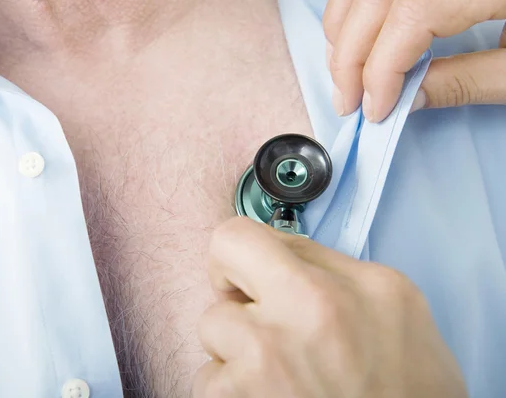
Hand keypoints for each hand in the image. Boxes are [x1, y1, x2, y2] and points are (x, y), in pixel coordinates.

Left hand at [192, 217, 466, 397]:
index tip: (250, 276)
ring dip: (235, 346)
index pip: (239, 236)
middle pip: (218, 269)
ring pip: (211, 329)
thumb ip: (328, 265)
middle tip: (258, 317)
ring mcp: (264, 365)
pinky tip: (270, 393)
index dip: (240, 256)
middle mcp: (299, 318)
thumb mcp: (391, 303)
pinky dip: (231, 387)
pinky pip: (208, 379)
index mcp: (333, 290)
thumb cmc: (409, 387)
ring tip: (277, 369)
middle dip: (233, 292)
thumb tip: (278, 249)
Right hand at [323, 0, 505, 121]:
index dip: (380, 70)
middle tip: (347, 101)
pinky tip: (357, 39)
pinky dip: (355, 12)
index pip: (408, 18)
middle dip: (349, 57)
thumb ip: (466, 81)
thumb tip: (408, 99)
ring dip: (344, 32)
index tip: (374, 109)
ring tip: (345, 75)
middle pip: (373, 0)